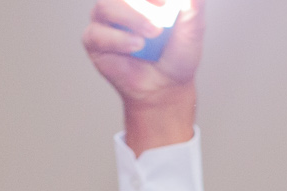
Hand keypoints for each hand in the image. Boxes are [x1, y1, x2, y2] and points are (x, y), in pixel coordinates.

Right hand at [84, 0, 203, 152]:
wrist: (166, 88)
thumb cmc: (177, 55)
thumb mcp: (192, 29)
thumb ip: (193, 7)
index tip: (165, 2)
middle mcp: (120, 2)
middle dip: (139, 3)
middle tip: (162, 10)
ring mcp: (104, 19)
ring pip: (106, 6)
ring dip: (131, 18)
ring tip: (152, 33)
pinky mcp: (93, 40)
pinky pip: (97, 33)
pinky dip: (118, 40)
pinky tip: (137, 46)